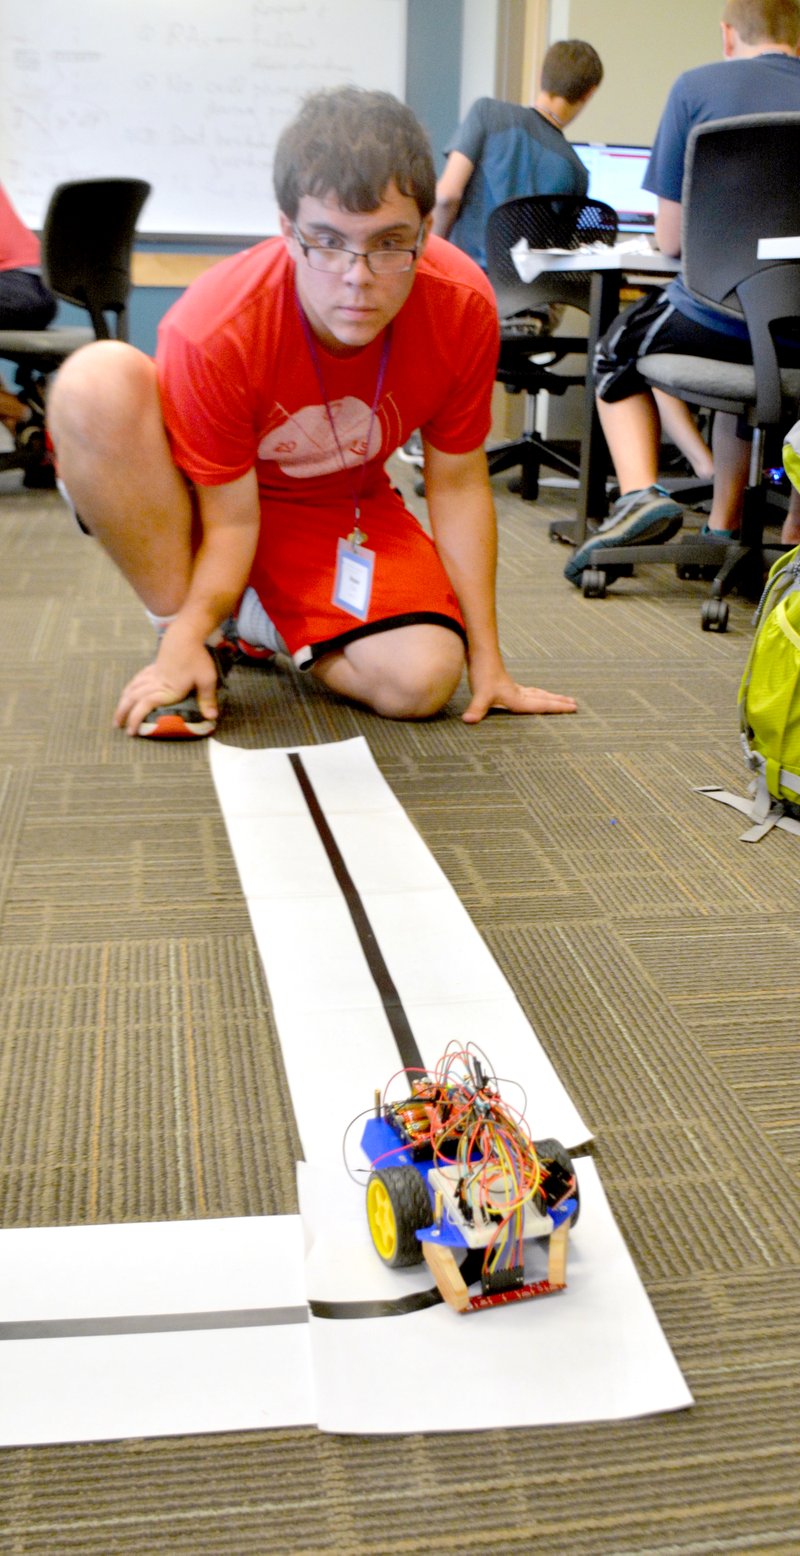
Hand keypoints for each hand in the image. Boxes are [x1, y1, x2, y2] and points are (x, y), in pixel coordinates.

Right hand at [114, 634, 219, 735]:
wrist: (186, 635)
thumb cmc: (197, 657)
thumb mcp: (207, 679)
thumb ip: (207, 699)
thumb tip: (212, 718)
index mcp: (167, 689)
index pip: (145, 706)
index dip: (135, 719)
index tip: (131, 731)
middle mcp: (156, 683)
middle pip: (133, 698)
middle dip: (123, 712)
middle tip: (117, 725)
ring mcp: (153, 674)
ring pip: (132, 688)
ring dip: (123, 701)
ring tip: (119, 712)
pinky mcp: (154, 667)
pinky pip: (137, 679)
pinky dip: (130, 688)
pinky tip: (129, 691)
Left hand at [462, 673, 576, 723]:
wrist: (481, 653)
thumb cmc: (482, 674)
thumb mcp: (479, 695)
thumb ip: (476, 709)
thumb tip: (468, 720)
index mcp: (518, 698)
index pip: (542, 705)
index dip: (558, 707)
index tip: (574, 707)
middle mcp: (519, 693)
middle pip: (544, 698)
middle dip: (559, 702)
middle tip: (575, 705)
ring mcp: (514, 688)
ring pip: (538, 693)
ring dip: (551, 697)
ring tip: (562, 699)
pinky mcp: (508, 684)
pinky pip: (529, 692)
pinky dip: (538, 694)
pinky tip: (534, 695)